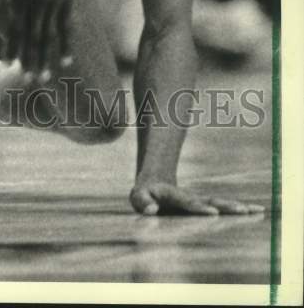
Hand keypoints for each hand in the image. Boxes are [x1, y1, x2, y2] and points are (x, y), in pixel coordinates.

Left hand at [0, 0, 71, 78]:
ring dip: (48, 58)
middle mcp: (39, 1)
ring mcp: (55, 1)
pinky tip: (67, 62)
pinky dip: (68, 44)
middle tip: (29, 81)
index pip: (16, 28)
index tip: (8, 66)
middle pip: (34, 37)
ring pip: (51, 35)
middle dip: (31, 60)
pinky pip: (68, 26)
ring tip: (45, 79)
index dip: (12, 47)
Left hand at [131, 179, 264, 215]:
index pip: (188, 202)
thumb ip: (142, 202)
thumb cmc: (144, 195)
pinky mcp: (206, 206)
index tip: (213, 213)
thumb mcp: (137, 196)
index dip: (199, 207)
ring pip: (221, 203)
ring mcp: (200, 201)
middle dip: (227, 206)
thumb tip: (151, 210)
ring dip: (239, 207)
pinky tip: (256, 212)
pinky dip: (240, 210)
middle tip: (244, 210)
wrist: (155, 183)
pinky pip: (224, 208)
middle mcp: (191, 197)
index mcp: (175, 196)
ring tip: (257, 210)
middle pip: (211, 201)